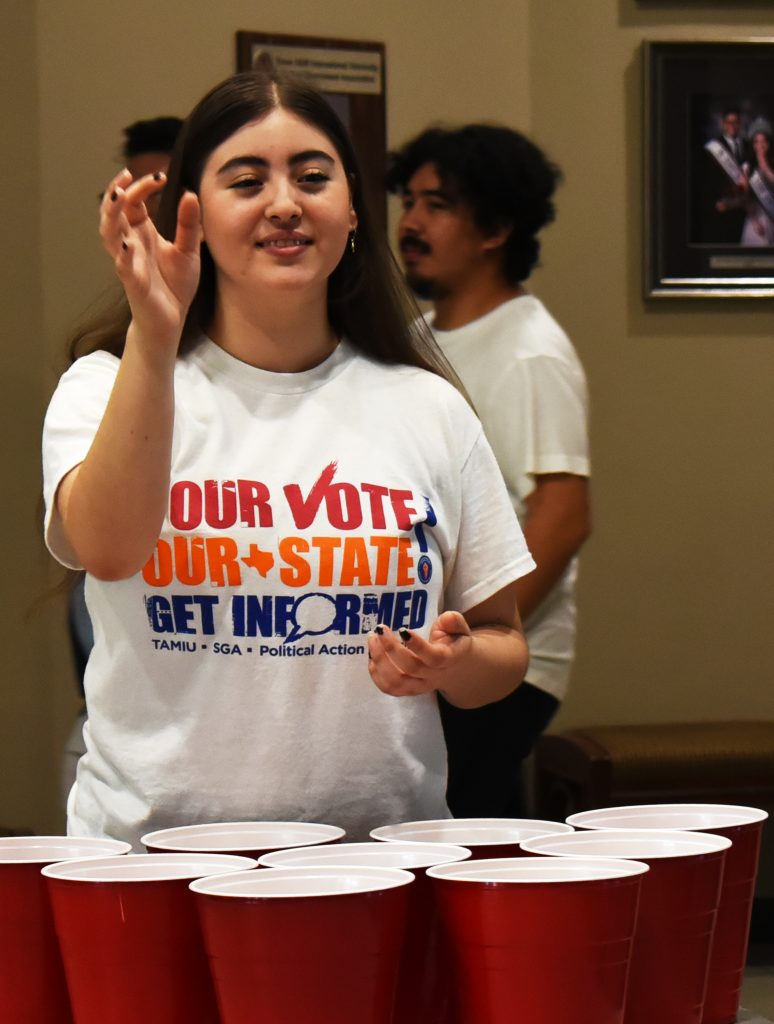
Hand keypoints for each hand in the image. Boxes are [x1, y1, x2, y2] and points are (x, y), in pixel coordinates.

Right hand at [99, 168, 201, 344]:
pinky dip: (123, 255)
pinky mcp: (133, 282)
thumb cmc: (175, 285)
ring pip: (108, 234)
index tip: (161, 175)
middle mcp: (130, 243)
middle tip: (126, 174)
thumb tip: (190, 194)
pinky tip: (127, 244)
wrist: (172, 319)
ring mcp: (128, 261)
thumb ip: (188, 224)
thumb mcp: (188, 251)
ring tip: (117, 197)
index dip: (143, 186)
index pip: (134, 201)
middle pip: (114, 211)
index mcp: (142, 232)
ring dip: (110, 214)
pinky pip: (122, 266)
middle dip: (116, 191)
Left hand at [366, 611, 472, 697]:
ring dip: (380, 661)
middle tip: (380, 629)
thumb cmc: (454, 644)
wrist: (459, 669)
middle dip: (391, 648)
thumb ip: (454, 621)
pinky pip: (389, 689)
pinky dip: (376, 674)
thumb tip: (446, 618)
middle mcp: (433, 676)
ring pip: (396, 682)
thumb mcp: (460, 629)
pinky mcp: (408, 690)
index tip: (401, 629)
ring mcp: (420, 686)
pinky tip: (372, 655)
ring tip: (372, 640)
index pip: (433, 657)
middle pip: (410, 668)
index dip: (417, 645)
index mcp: (448, 659)